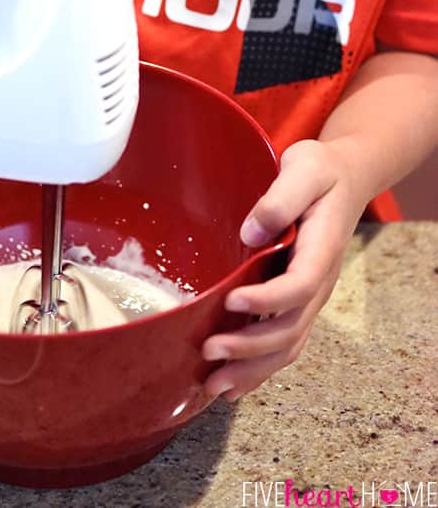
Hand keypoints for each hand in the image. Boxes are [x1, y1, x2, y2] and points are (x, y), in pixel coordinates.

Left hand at [201, 139, 366, 402]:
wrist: (344, 178)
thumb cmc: (319, 170)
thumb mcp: (304, 169)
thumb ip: (280, 199)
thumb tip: (250, 232)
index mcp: (320, 250)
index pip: (298, 286)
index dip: (267, 299)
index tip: (232, 301)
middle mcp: (318, 282)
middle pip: (290, 328)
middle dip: (250, 347)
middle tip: (210, 351)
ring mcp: (310, 296)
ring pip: (287, 346)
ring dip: (252, 369)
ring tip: (213, 385)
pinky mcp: (297, 301)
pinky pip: (284, 343)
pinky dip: (259, 368)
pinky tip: (232, 384)